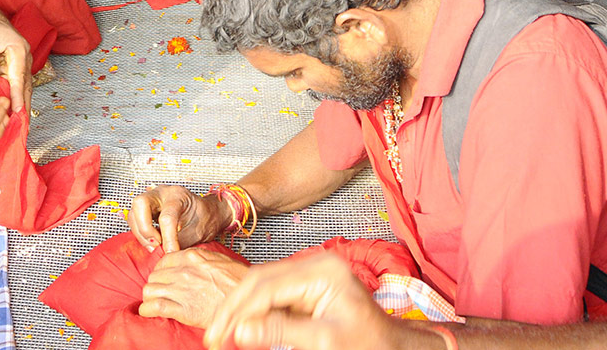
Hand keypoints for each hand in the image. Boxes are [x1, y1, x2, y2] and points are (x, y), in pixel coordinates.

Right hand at [130, 185, 231, 252]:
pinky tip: (153, 243)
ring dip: (141, 234)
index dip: (168, 238)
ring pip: (133, 213)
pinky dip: (140, 234)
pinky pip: (134, 220)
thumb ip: (180, 242)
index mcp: (178, 195)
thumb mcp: (197, 232)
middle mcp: (161, 193)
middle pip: (140, 204)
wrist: (207, 213)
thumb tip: (165, 255)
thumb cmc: (204, 219)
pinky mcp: (146, 209)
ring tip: (155, 248)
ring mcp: (152, 199)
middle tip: (156, 245)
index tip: (171, 253)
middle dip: (144, 228)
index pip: (167, 217)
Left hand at [139, 247, 249, 327]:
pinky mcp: (183, 310)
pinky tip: (149, 312)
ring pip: (150, 290)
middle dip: (156, 285)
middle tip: (161, 292)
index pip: (163, 261)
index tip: (164, 278)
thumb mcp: (219, 261)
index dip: (162, 272)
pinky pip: (155, 307)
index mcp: (192, 258)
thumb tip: (188, 260)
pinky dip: (147, 310)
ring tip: (155, 302)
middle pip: (154, 276)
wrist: (250, 303)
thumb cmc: (239, 283)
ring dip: (150, 297)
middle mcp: (184, 271)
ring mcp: (182, 290)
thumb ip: (200, 259)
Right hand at [202, 253, 398, 349]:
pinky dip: (254, 313)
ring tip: (220, 334)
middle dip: (233, 309)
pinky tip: (241, 328)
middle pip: (259, 280)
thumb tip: (240, 331)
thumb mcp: (326, 341)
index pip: (267, 286)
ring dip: (240, 311)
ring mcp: (308, 275)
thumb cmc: (368, 344)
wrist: (393, 349)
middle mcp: (313, 265)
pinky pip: (271, 296)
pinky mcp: (305, 288)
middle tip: (213, 336)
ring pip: (260, 287)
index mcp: (322, 271)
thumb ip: (282, 332)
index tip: (218, 334)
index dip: (238, 311)